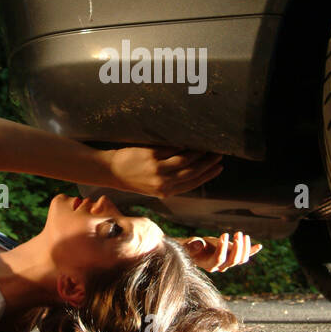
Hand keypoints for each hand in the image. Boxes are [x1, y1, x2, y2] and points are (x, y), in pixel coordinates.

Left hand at [103, 145, 223, 198]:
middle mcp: (163, 182)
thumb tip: (193, 169)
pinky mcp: (151, 155)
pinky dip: (183, 144)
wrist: (111, 171)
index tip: (219, 167)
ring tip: (206, 146)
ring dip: (199, 152)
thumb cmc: (133, 178)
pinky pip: (173, 148)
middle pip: (193, 171)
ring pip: (185, 159)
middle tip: (218, 154)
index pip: (193, 183)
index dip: (208, 175)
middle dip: (208, 163)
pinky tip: (190, 139)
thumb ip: (171, 181)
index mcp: (165, 192)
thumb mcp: (154, 187)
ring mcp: (157, 168)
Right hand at [182, 232, 261, 272]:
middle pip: (233, 261)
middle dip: (237, 247)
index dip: (222, 248)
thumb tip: (198, 243)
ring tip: (242, 234)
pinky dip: (252, 251)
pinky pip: (244, 256)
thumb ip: (192, 245)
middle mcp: (221, 266)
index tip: (224, 234)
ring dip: (244, 247)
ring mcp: (228, 262)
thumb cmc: (191, 247)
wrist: (196, 251)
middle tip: (237, 234)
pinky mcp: (233, 257)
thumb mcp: (189, 245)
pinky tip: (259, 246)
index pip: (219, 259)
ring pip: (241, 259)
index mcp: (209, 264)